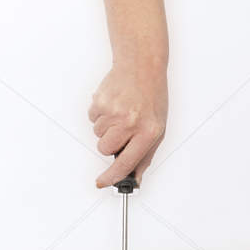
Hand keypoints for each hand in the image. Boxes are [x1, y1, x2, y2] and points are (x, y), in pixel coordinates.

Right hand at [89, 65, 166, 187]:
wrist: (142, 67)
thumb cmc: (151, 98)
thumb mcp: (157, 129)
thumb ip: (145, 156)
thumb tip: (134, 178)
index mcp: (148, 132)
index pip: (126, 163)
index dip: (112, 176)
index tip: (103, 182)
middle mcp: (131, 122)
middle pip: (105, 149)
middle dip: (110, 144)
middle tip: (122, 129)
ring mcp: (114, 111)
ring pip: (97, 135)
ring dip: (106, 128)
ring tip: (120, 113)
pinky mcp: (100, 101)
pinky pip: (92, 119)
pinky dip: (100, 115)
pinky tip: (113, 105)